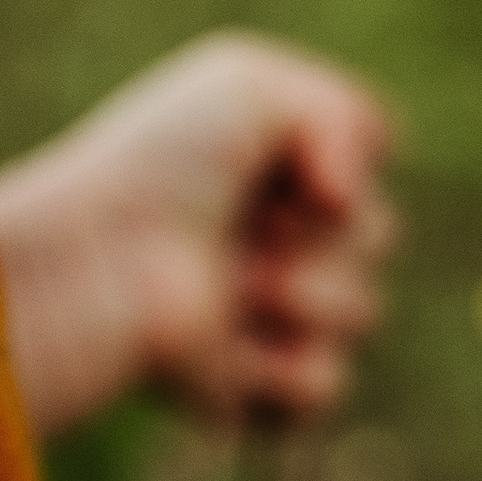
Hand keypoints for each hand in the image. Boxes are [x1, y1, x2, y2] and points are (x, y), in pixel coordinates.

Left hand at [0, 30, 397, 438]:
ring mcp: (266, 324)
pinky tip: (231, 351)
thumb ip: (342, 110)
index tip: (279, 166)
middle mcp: (273, 246)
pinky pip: (326, 389)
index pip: (367, 171)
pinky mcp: (252, 396)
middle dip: (329, 231)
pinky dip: (288, 368)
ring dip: (307, 293)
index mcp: (272, 174)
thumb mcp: (249, 84)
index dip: (339, 166)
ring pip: (364, 313)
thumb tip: (352, 197)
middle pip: (381, 238)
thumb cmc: (157, 166)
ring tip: (232, 288)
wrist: (100, 263)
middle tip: (247, 228)